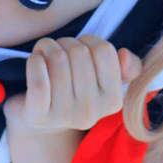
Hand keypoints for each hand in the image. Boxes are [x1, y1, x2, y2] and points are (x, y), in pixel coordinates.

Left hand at [3, 35, 141, 134]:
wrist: (41, 122)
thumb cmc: (74, 90)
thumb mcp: (104, 80)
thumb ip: (127, 67)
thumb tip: (124, 55)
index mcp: (113, 100)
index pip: (104, 50)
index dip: (89, 40)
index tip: (80, 47)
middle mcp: (91, 111)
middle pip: (79, 52)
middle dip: (66, 43)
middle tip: (59, 52)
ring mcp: (64, 116)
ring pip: (57, 59)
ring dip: (48, 47)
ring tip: (45, 54)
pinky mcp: (38, 115)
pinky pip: (38, 79)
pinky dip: (35, 61)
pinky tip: (35, 60)